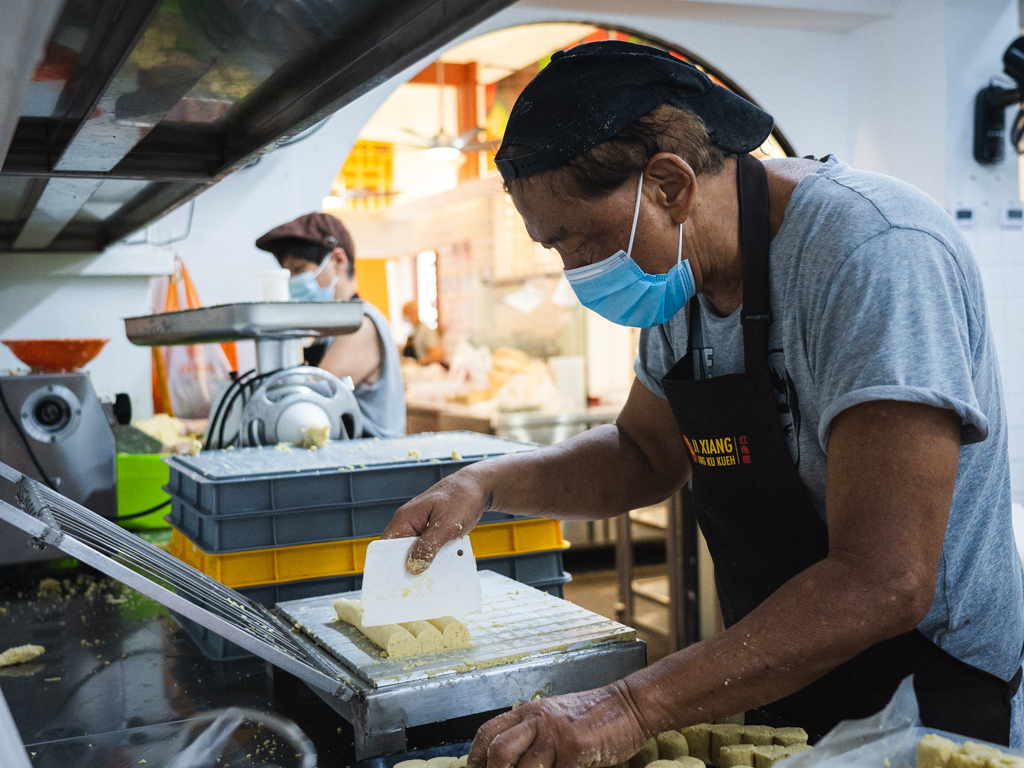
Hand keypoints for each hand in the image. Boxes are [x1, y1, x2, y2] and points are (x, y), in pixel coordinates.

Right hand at [381, 467, 490, 572]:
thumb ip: (429, 545)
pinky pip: (429, 549)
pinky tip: (444, 567)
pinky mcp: (433, 532)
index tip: (391, 583)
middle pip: (400, 552)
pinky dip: (436, 558)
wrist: (479, 487)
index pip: (385, 545)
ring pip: (416, 552)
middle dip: (408, 568)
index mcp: (405, 519)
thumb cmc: (462, 497)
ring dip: (425, 564)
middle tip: (416, 587)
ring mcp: (421, 528)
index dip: (386, 564)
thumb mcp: (447, 523)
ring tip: (432, 580)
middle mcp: (410, 524)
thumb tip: (413, 566)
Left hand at [468, 683, 646, 767]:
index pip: (488, 732)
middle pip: (498, 752)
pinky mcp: (576, 750)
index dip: (475, 758)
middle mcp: (539, 720)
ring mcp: (557, 735)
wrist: (629, 706)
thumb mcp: (555, 717)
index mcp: (530, 711)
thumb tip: (510, 761)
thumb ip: (533, 734)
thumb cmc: (593, 716)